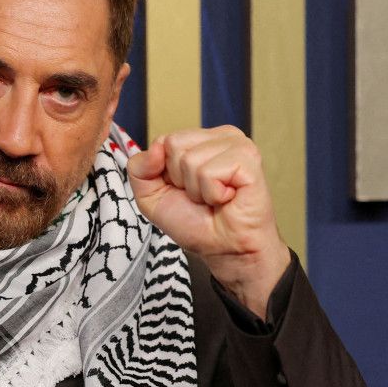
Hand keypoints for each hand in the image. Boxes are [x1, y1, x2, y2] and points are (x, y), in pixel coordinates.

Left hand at [127, 126, 290, 316]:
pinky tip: (227, 199)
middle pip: (174, 144)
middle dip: (180, 180)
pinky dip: (211, 194)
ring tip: (215, 199)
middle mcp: (222, 136)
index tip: (185, 191)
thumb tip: (156, 147)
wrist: (226, 251)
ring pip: (190, 159)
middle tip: (202, 196)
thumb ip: (139, 168)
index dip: (166, 173)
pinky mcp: (248, 159)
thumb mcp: (151, 197)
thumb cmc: (196, 224)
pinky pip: (208, 172)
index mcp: (202, 139)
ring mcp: (237, 144)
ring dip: (197, 190)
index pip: (164, 140)